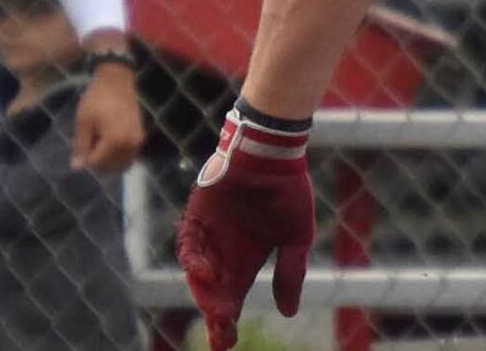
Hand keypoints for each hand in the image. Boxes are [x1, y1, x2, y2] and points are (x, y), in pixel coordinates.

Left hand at [71, 59, 144, 170]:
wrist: (117, 81)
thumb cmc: (97, 99)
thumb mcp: (84, 122)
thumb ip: (81, 146)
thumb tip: (77, 167)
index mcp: (115, 140)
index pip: (96, 163)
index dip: (86, 156)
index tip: (85, 140)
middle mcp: (130, 144)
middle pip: (110, 166)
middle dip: (98, 159)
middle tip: (92, 140)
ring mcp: (137, 140)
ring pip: (121, 163)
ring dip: (109, 158)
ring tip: (101, 141)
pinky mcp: (140, 135)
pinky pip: (129, 155)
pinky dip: (118, 154)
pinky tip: (111, 141)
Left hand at [178, 107, 315, 349]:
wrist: (272, 153)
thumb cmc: (287, 191)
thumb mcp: (297, 236)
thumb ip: (291, 272)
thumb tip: (289, 313)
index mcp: (245, 260)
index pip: (232, 298)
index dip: (226, 322)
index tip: (227, 343)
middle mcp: (222, 254)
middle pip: (213, 292)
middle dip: (216, 315)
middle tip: (221, 333)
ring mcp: (207, 237)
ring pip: (199, 274)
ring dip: (205, 292)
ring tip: (215, 310)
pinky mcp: (195, 218)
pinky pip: (188, 245)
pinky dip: (194, 259)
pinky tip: (204, 272)